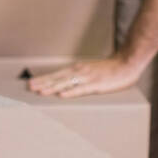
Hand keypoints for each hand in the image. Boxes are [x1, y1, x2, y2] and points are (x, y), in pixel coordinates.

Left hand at [28, 56, 143, 97]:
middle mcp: (79, 72)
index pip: (56, 75)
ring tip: (40, 92)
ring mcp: (88, 78)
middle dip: (42, 83)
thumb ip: (80, 75)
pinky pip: (81, 89)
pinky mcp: (97, 85)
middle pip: (57, 78)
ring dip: (52, 87)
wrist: (127, 62)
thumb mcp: (91, 70)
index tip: (31, 82)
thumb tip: (67, 81)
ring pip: (66, 83)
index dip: (44, 79)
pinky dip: (71, 92)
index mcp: (77, 69)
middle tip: (29, 87)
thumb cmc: (110, 69)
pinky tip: (61, 95)